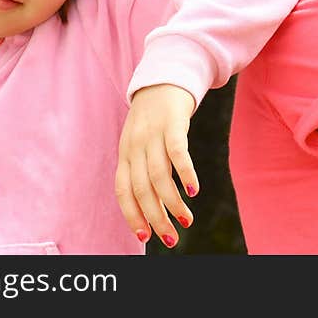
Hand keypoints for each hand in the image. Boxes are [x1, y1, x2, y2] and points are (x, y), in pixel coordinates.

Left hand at [115, 84, 198, 248]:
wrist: (163, 78)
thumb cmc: (153, 119)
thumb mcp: (140, 143)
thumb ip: (143, 169)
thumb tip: (154, 204)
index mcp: (125, 154)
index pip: (123, 191)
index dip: (132, 215)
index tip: (145, 236)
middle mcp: (135, 146)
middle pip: (142, 189)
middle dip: (156, 217)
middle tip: (171, 239)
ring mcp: (153, 134)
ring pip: (159, 176)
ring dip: (172, 202)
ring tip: (187, 220)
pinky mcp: (172, 123)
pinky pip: (177, 152)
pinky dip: (185, 172)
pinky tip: (194, 189)